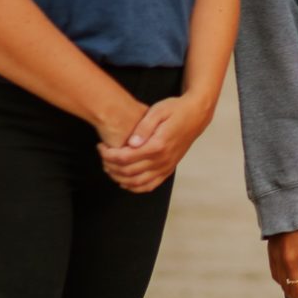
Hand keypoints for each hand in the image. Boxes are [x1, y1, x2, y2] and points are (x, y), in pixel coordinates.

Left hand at [98, 93, 212, 193]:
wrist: (196, 114)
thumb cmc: (176, 109)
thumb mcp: (158, 110)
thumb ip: (144, 127)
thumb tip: (131, 143)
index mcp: (158, 145)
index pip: (126, 157)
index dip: (108, 155)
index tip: (100, 147)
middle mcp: (162, 160)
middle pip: (128, 171)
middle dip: (110, 166)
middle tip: (102, 156)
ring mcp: (167, 166)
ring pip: (137, 182)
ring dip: (119, 178)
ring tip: (109, 168)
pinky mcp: (169, 169)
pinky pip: (150, 185)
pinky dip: (135, 187)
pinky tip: (125, 182)